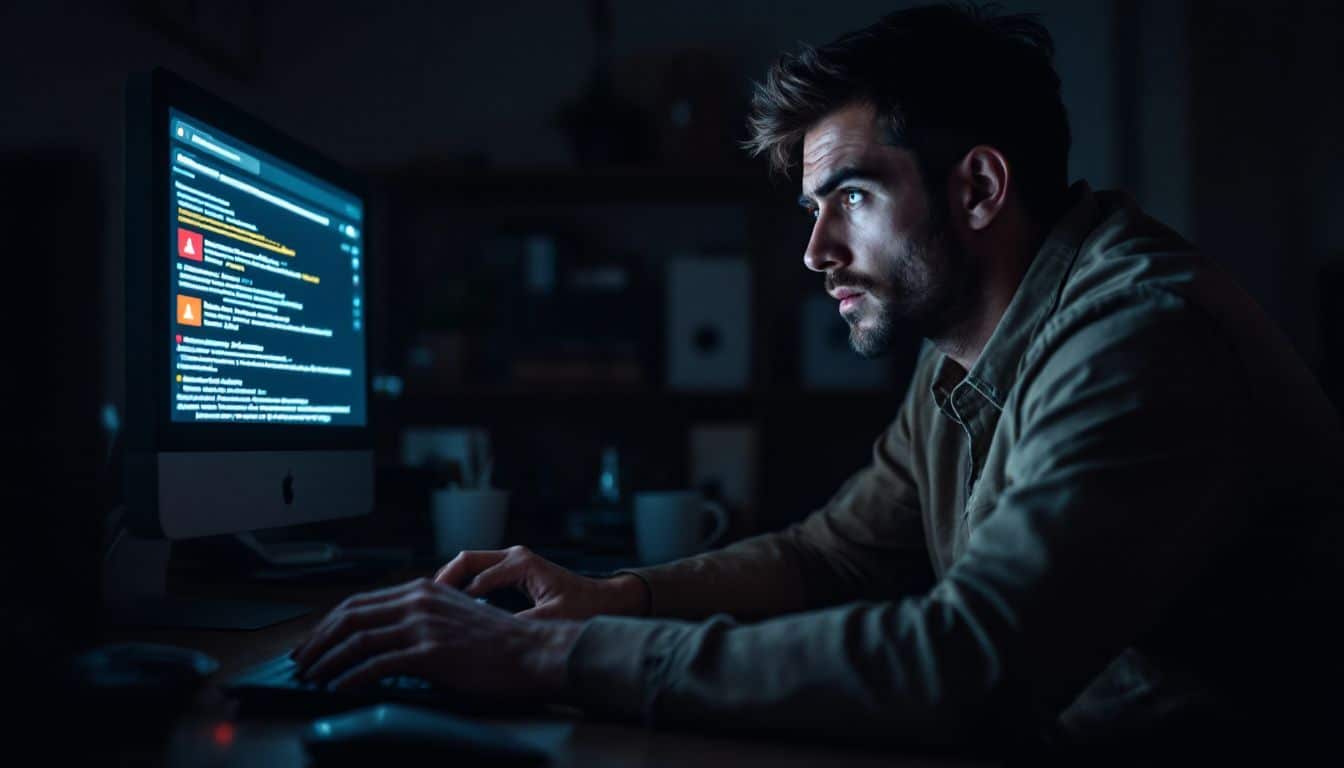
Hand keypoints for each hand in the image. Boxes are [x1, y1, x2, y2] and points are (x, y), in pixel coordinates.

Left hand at [289, 577, 582, 696]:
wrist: (531, 651)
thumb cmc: (495, 642)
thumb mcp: (452, 616)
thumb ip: (420, 618)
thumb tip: (382, 638)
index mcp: (421, 589)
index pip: (358, 602)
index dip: (328, 624)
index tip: (312, 643)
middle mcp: (418, 601)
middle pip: (349, 616)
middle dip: (317, 641)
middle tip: (300, 662)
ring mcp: (423, 625)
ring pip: (357, 639)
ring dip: (327, 660)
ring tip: (312, 677)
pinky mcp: (430, 652)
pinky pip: (377, 664)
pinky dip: (351, 677)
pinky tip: (338, 688)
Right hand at [434, 545, 648, 619]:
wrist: (606, 601)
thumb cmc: (584, 609)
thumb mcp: (551, 619)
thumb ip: (520, 624)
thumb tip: (486, 634)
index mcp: (521, 563)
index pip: (475, 576)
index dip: (454, 598)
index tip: (436, 619)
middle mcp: (514, 556)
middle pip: (465, 560)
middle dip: (442, 581)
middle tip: (421, 605)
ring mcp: (513, 560)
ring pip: (469, 564)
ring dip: (450, 582)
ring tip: (430, 607)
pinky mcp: (513, 570)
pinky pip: (478, 573)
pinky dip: (462, 585)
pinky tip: (450, 607)